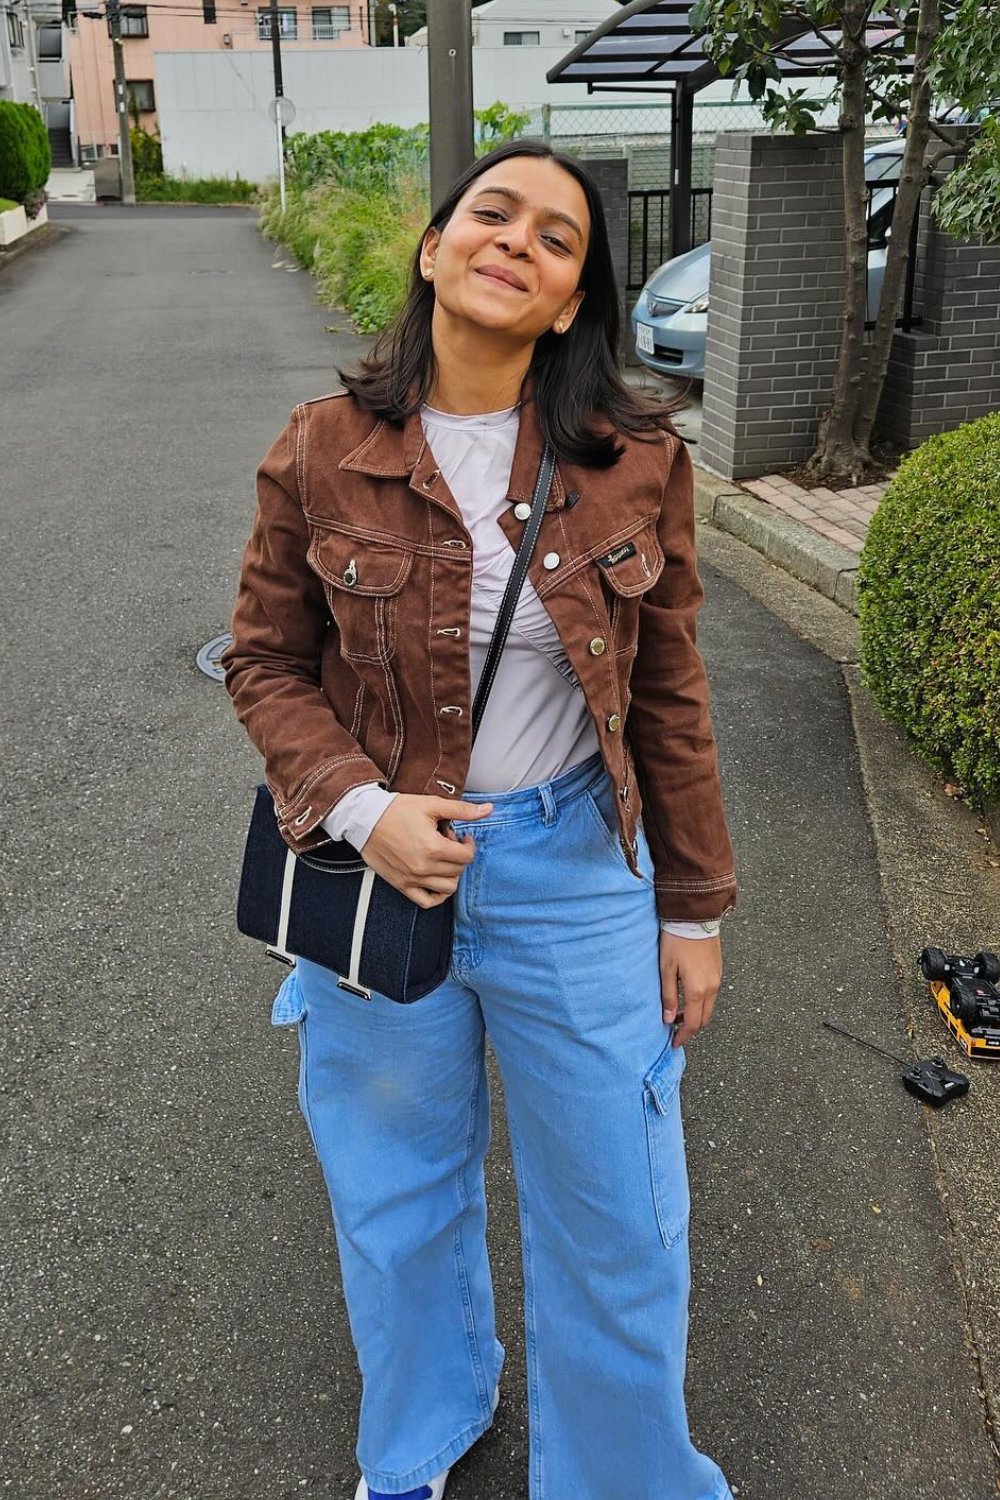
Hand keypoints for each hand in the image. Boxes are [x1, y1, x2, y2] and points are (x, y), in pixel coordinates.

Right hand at [360, 796, 492, 908]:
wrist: (364, 819)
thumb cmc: (396, 810)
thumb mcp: (432, 805)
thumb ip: (462, 810)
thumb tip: (489, 809)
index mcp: (433, 847)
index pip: (467, 856)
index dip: (468, 844)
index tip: (460, 836)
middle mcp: (424, 867)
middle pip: (458, 870)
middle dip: (458, 855)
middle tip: (447, 842)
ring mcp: (412, 878)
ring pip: (447, 888)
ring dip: (451, 874)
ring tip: (441, 859)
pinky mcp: (401, 885)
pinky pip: (427, 902)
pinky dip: (437, 896)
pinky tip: (437, 881)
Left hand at [659, 932, 721, 1046]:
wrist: (694, 918)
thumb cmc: (677, 941)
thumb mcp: (666, 969)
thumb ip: (668, 996)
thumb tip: (669, 1019)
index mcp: (698, 989)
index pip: (694, 1023)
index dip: (684, 1036)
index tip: (674, 1042)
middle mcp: (712, 987)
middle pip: (705, 1019)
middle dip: (691, 1029)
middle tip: (675, 1031)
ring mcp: (718, 979)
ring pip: (709, 1007)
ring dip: (696, 1015)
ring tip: (678, 1015)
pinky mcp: (718, 971)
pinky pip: (712, 995)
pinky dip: (701, 1003)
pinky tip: (688, 998)